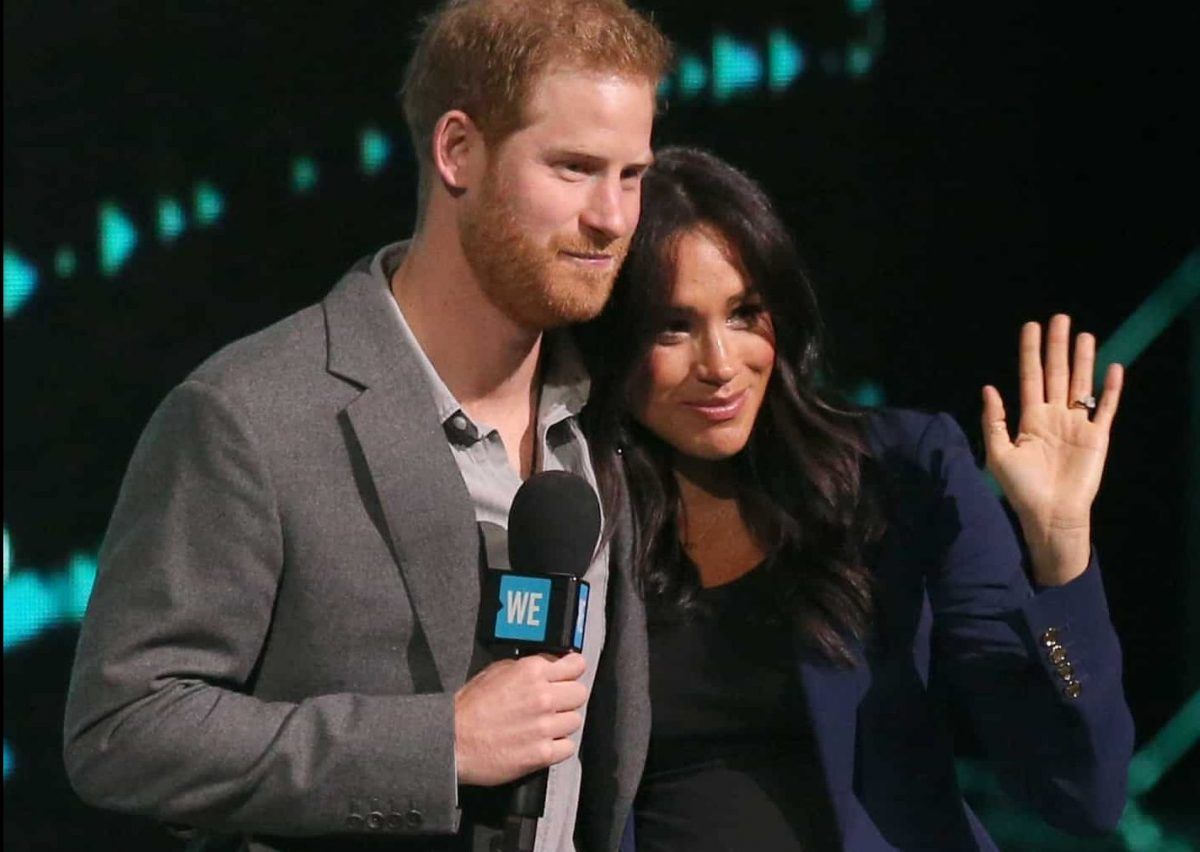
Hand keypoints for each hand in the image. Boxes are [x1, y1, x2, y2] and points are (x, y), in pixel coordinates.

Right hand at [453, 652, 587, 785]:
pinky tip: (543, 743)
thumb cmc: (469, 708)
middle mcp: (543, 696)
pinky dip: (558, 746)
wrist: (452, 741)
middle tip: (554, 704)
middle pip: (580, 693)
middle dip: (568, 698)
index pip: (576, 665)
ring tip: (543, 726)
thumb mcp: (496, 671)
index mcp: (532, 671)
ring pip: (575, 720)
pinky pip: (568, 747)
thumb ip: (527, 668)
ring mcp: (544, 726)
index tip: (568, 677)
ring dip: (562, 723)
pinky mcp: (542, 753)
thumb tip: (549, 666)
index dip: (572, 672)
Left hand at [982, 314, 1123, 585]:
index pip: (1030, 377)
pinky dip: (1111, 389)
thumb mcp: (999, 453)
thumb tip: (988, 387)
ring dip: (1083, 359)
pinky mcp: (1098, 437)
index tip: (1030, 326)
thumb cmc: (1021, 489)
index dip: (1030, 352)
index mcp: (1030, 419)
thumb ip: (994, 420)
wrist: (1050, 515)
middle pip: (1057, 373)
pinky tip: (1114, 367)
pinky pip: (1106, 408)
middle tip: (1059, 318)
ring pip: (1081, 384)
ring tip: (1084, 334)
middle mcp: (1054, 416)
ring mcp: (1077, 425)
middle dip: (1057, 346)